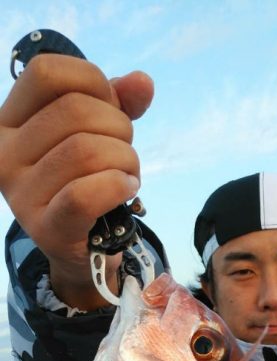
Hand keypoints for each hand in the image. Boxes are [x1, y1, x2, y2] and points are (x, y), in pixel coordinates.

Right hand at [0, 54, 153, 307]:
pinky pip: (85, 195)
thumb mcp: (99, 133)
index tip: (110, 108)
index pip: (45, 72)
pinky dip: (118, 186)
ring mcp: (21, 195)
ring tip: (128, 174)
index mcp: (8, 122)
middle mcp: (4, 155)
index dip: (92, 81)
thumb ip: (118, 102)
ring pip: (86, 150)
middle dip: (119, 126)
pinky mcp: (47, 229)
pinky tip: (127, 189)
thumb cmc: (87, 182)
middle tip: (125, 152)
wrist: (84, 252)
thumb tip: (142, 83)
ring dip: (125, 159)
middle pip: (74, 110)